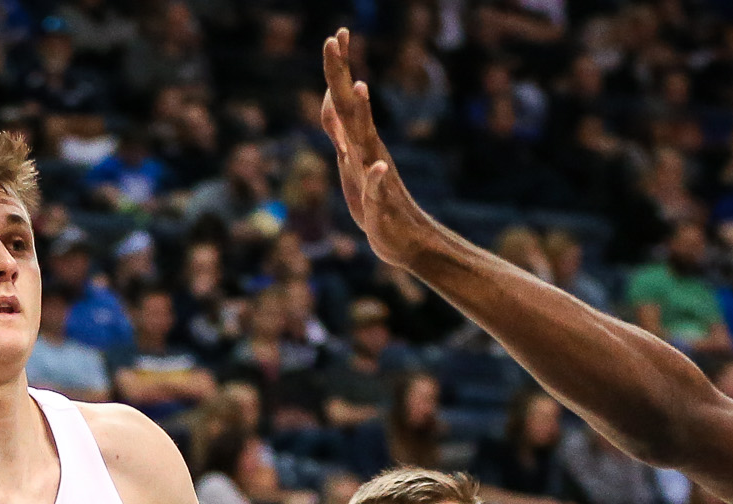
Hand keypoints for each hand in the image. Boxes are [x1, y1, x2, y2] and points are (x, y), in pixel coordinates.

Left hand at [320, 30, 442, 266]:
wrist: (401, 241)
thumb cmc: (373, 201)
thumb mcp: (348, 160)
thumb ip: (339, 128)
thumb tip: (331, 97)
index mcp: (358, 141)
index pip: (343, 98)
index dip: (338, 67)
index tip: (337, 33)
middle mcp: (368, 150)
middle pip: (349, 106)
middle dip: (340, 73)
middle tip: (335, 38)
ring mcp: (374, 174)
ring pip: (365, 140)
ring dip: (362, 114)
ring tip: (360, 87)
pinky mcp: (379, 203)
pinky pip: (378, 187)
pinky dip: (377, 176)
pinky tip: (377, 165)